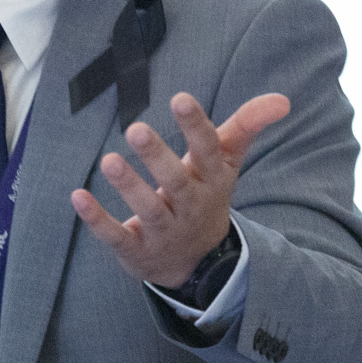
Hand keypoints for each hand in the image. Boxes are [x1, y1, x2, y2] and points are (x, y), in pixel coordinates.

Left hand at [70, 91, 290, 287]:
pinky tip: (78, 196)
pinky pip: (117, 236)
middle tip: (135, 129)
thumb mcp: (226, 163)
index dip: (196, 126)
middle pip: (177, 182)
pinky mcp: (136, 250)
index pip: (208, 151)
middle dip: (157, 157)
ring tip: (108, 161)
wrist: (198, 264)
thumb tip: (283, 100)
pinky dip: (97, 220)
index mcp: (211, 181)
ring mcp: (163, 231)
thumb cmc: (205, 194)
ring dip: (129, 187)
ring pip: (148, 210)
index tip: (180, 98)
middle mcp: (190, 206)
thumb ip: (246, 127)